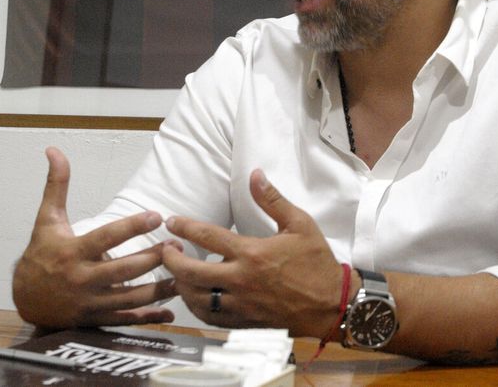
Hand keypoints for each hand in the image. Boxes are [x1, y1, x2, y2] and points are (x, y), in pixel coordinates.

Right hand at [12, 147, 176, 328]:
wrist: (25, 298)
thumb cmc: (41, 253)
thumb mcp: (47, 218)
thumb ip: (56, 184)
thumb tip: (54, 150)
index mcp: (73, 251)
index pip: (107, 237)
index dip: (132, 226)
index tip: (157, 215)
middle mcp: (83, 279)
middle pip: (125, 270)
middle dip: (153, 258)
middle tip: (178, 245)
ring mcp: (90, 303)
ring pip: (130, 298)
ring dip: (159, 288)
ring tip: (182, 274)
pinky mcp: (96, 319)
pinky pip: (126, 320)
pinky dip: (149, 318)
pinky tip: (169, 313)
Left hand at [162, 169, 351, 336]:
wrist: (332, 305)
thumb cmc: (317, 262)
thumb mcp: (299, 224)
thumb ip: (272, 199)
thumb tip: (255, 174)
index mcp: (251, 253)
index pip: (207, 237)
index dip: (184, 227)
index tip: (170, 221)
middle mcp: (241, 280)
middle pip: (191, 272)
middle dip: (171, 260)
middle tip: (164, 249)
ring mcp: (241, 304)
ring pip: (196, 298)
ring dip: (180, 284)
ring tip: (175, 272)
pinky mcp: (245, 322)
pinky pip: (210, 318)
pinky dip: (196, 307)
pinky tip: (193, 296)